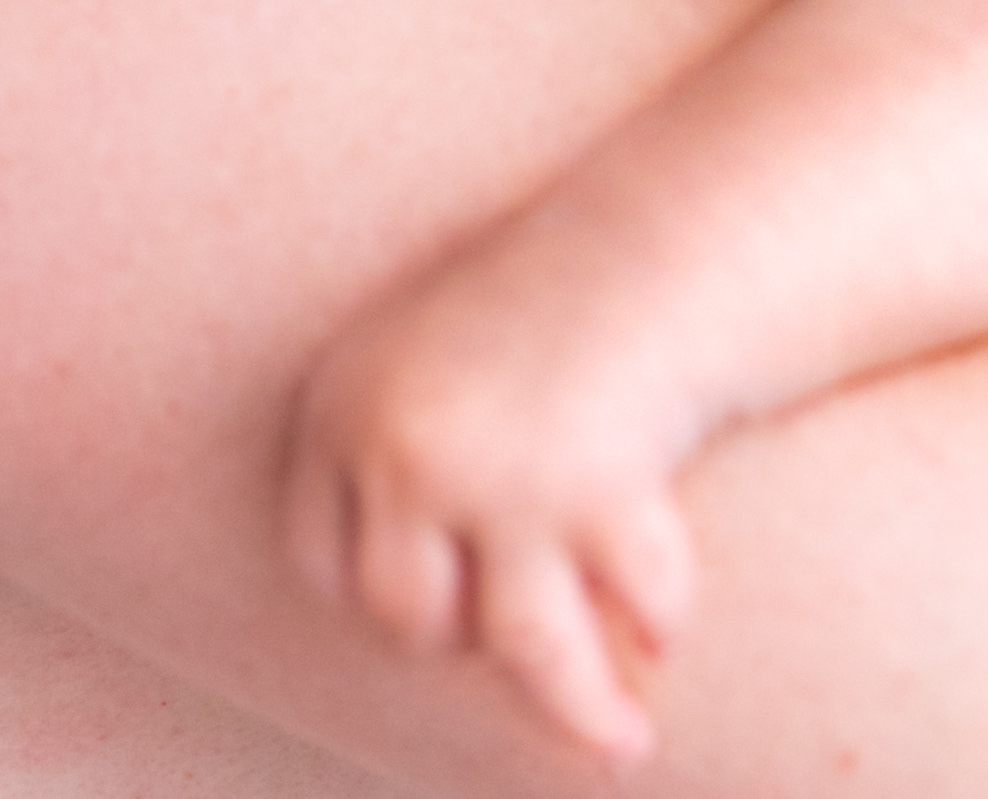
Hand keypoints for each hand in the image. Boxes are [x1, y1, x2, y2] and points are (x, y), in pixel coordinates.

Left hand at [282, 242, 702, 764]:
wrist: (649, 243)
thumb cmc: (537, 313)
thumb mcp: (425, 364)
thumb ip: (389, 464)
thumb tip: (397, 625)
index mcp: (341, 404)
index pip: (321, 562)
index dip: (377, 596)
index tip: (436, 605)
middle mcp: (403, 441)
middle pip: (407, 615)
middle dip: (465, 632)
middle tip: (521, 619)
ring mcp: (497, 472)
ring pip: (518, 646)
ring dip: (579, 707)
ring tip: (620, 744)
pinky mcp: (594, 492)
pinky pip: (626, 607)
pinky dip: (656, 620)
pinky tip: (665, 631)